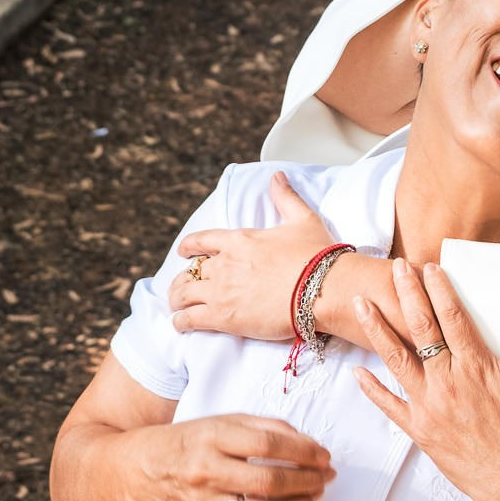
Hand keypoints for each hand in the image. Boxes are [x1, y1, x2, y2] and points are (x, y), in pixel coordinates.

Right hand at [134, 414, 335, 500]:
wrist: (144, 472)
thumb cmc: (191, 442)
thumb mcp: (222, 422)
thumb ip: (263, 426)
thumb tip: (306, 442)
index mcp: (212, 437)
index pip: (268, 444)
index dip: (303, 450)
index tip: (324, 455)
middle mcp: (206, 471)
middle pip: (267, 480)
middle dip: (306, 480)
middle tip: (326, 478)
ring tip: (313, 496)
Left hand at [171, 172, 333, 340]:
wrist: (323, 289)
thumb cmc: (316, 255)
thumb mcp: (302, 219)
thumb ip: (286, 197)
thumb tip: (277, 176)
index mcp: (239, 240)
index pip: (202, 240)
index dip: (189, 247)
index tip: (182, 252)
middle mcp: (225, 264)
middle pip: (191, 272)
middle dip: (184, 280)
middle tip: (182, 288)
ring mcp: (221, 291)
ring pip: (183, 294)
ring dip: (177, 300)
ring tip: (178, 307)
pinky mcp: (224, 317)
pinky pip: (189, 319)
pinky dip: (180, 321)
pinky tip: (181, 324)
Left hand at [352, 259, 499, 500]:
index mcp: (475, 365)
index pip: (452, 316)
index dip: (439, 288)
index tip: (428, 267)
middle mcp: (447, 380)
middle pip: (420, 327)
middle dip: (406, 293)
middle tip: (395, 267)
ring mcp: (428, 405)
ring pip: (396, 359)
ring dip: (377, 329)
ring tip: (361, 304)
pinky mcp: (418, 429)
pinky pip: (389, 406)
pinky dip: (371, 389)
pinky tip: (356, 372)